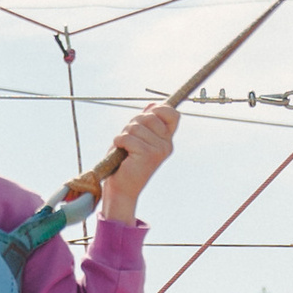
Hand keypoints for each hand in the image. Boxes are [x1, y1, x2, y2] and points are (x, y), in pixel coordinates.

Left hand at [95, 98, 176, 218]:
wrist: (121, 188)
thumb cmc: (125, 162)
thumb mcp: (136, 137)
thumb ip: (145, 122)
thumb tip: (153, 105)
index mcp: (166, 140)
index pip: (172, 114)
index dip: (159, 109)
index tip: (146, 116)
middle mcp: (166, 145)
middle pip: (149, 116)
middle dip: (133, 123)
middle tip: (128, 140)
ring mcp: (159, 150)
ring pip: (136, 127)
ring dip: (124, 135)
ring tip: (124, 149)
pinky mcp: (148, 155)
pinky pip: (128, 138)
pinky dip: (119, 142)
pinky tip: (121, 152)